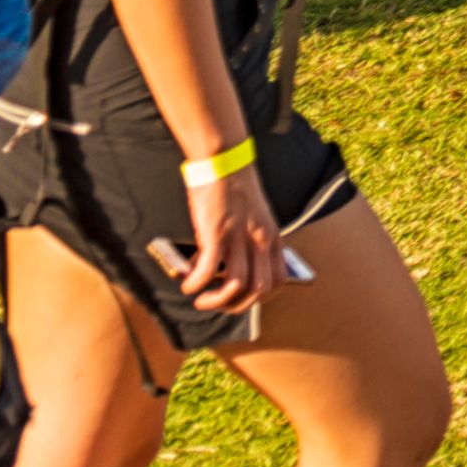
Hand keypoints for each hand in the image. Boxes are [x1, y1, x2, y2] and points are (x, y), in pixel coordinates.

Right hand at [159, 160, 283, 321]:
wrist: (225, 161)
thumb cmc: (233, 191)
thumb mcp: (250, 219)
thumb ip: (243, 244)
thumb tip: (219, 272)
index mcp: (272, 237)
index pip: (278, 281)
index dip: (259, 298)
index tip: (239, 299)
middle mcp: (261, 240)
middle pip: (261, 290)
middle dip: (237, 305)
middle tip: (216, 303)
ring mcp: (240, 236)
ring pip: (238, 286)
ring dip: (216, 301)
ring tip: (200, 299)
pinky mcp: (217, 231)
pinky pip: (209, 270)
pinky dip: (197, 284)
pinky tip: (188, 284)